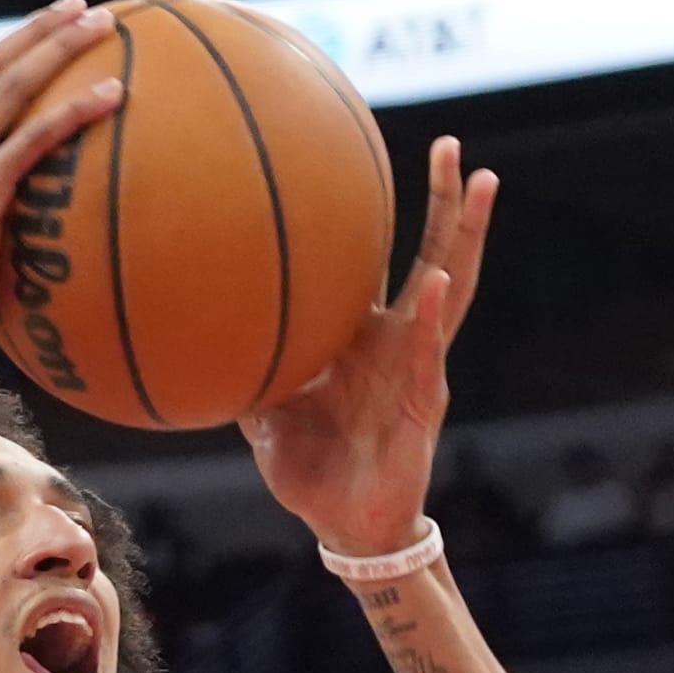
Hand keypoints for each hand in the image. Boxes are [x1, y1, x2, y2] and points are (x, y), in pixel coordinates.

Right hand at [0, 1, 127, 369]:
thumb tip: (34, 279)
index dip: (6, 52)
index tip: (40, 31)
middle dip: (36, 28)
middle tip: (79, 5)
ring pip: (10, 84)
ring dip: (58, 45)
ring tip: (102, 22)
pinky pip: (33, 138)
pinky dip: (74, 110)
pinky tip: (112, 95)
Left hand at [241, 134, 495, 556]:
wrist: (345, 527)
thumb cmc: (312, 470)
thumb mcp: (264, 416)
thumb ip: (241, 374)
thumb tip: (190, 342)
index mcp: (364, 338)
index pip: (383, 262)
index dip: (389, 215)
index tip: (384, 159)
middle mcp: (400, 341)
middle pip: (434, 256)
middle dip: (448, 203)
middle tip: (453, 145)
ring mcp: (419, 367)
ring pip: (452, 289)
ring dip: (466, 237)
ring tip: (483, 185)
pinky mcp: (425, 403)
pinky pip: (429, 354)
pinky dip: (432, 318)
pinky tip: (436, 283)